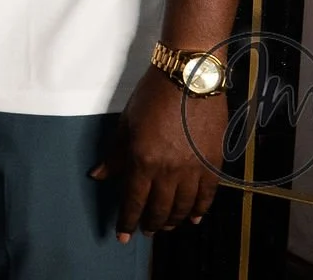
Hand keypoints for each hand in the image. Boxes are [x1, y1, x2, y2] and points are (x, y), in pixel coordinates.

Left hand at [91, 67, 223, 239]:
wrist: (190, 77)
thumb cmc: (153, 95)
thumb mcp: (127, 123)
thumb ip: (115, 154)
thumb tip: (99, 175)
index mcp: (143, 160)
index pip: (133, 200)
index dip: (127, 221)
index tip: (122, 236)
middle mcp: (169, 170)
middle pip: (159, 209)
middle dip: (150, 224)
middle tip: (145, 231)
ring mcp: (194, 169)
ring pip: (184, 207)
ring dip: (174, 220)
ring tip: (166, 226)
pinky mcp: (214, 163)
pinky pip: (207, 196)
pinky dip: (200, 209)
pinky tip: (194, 217)